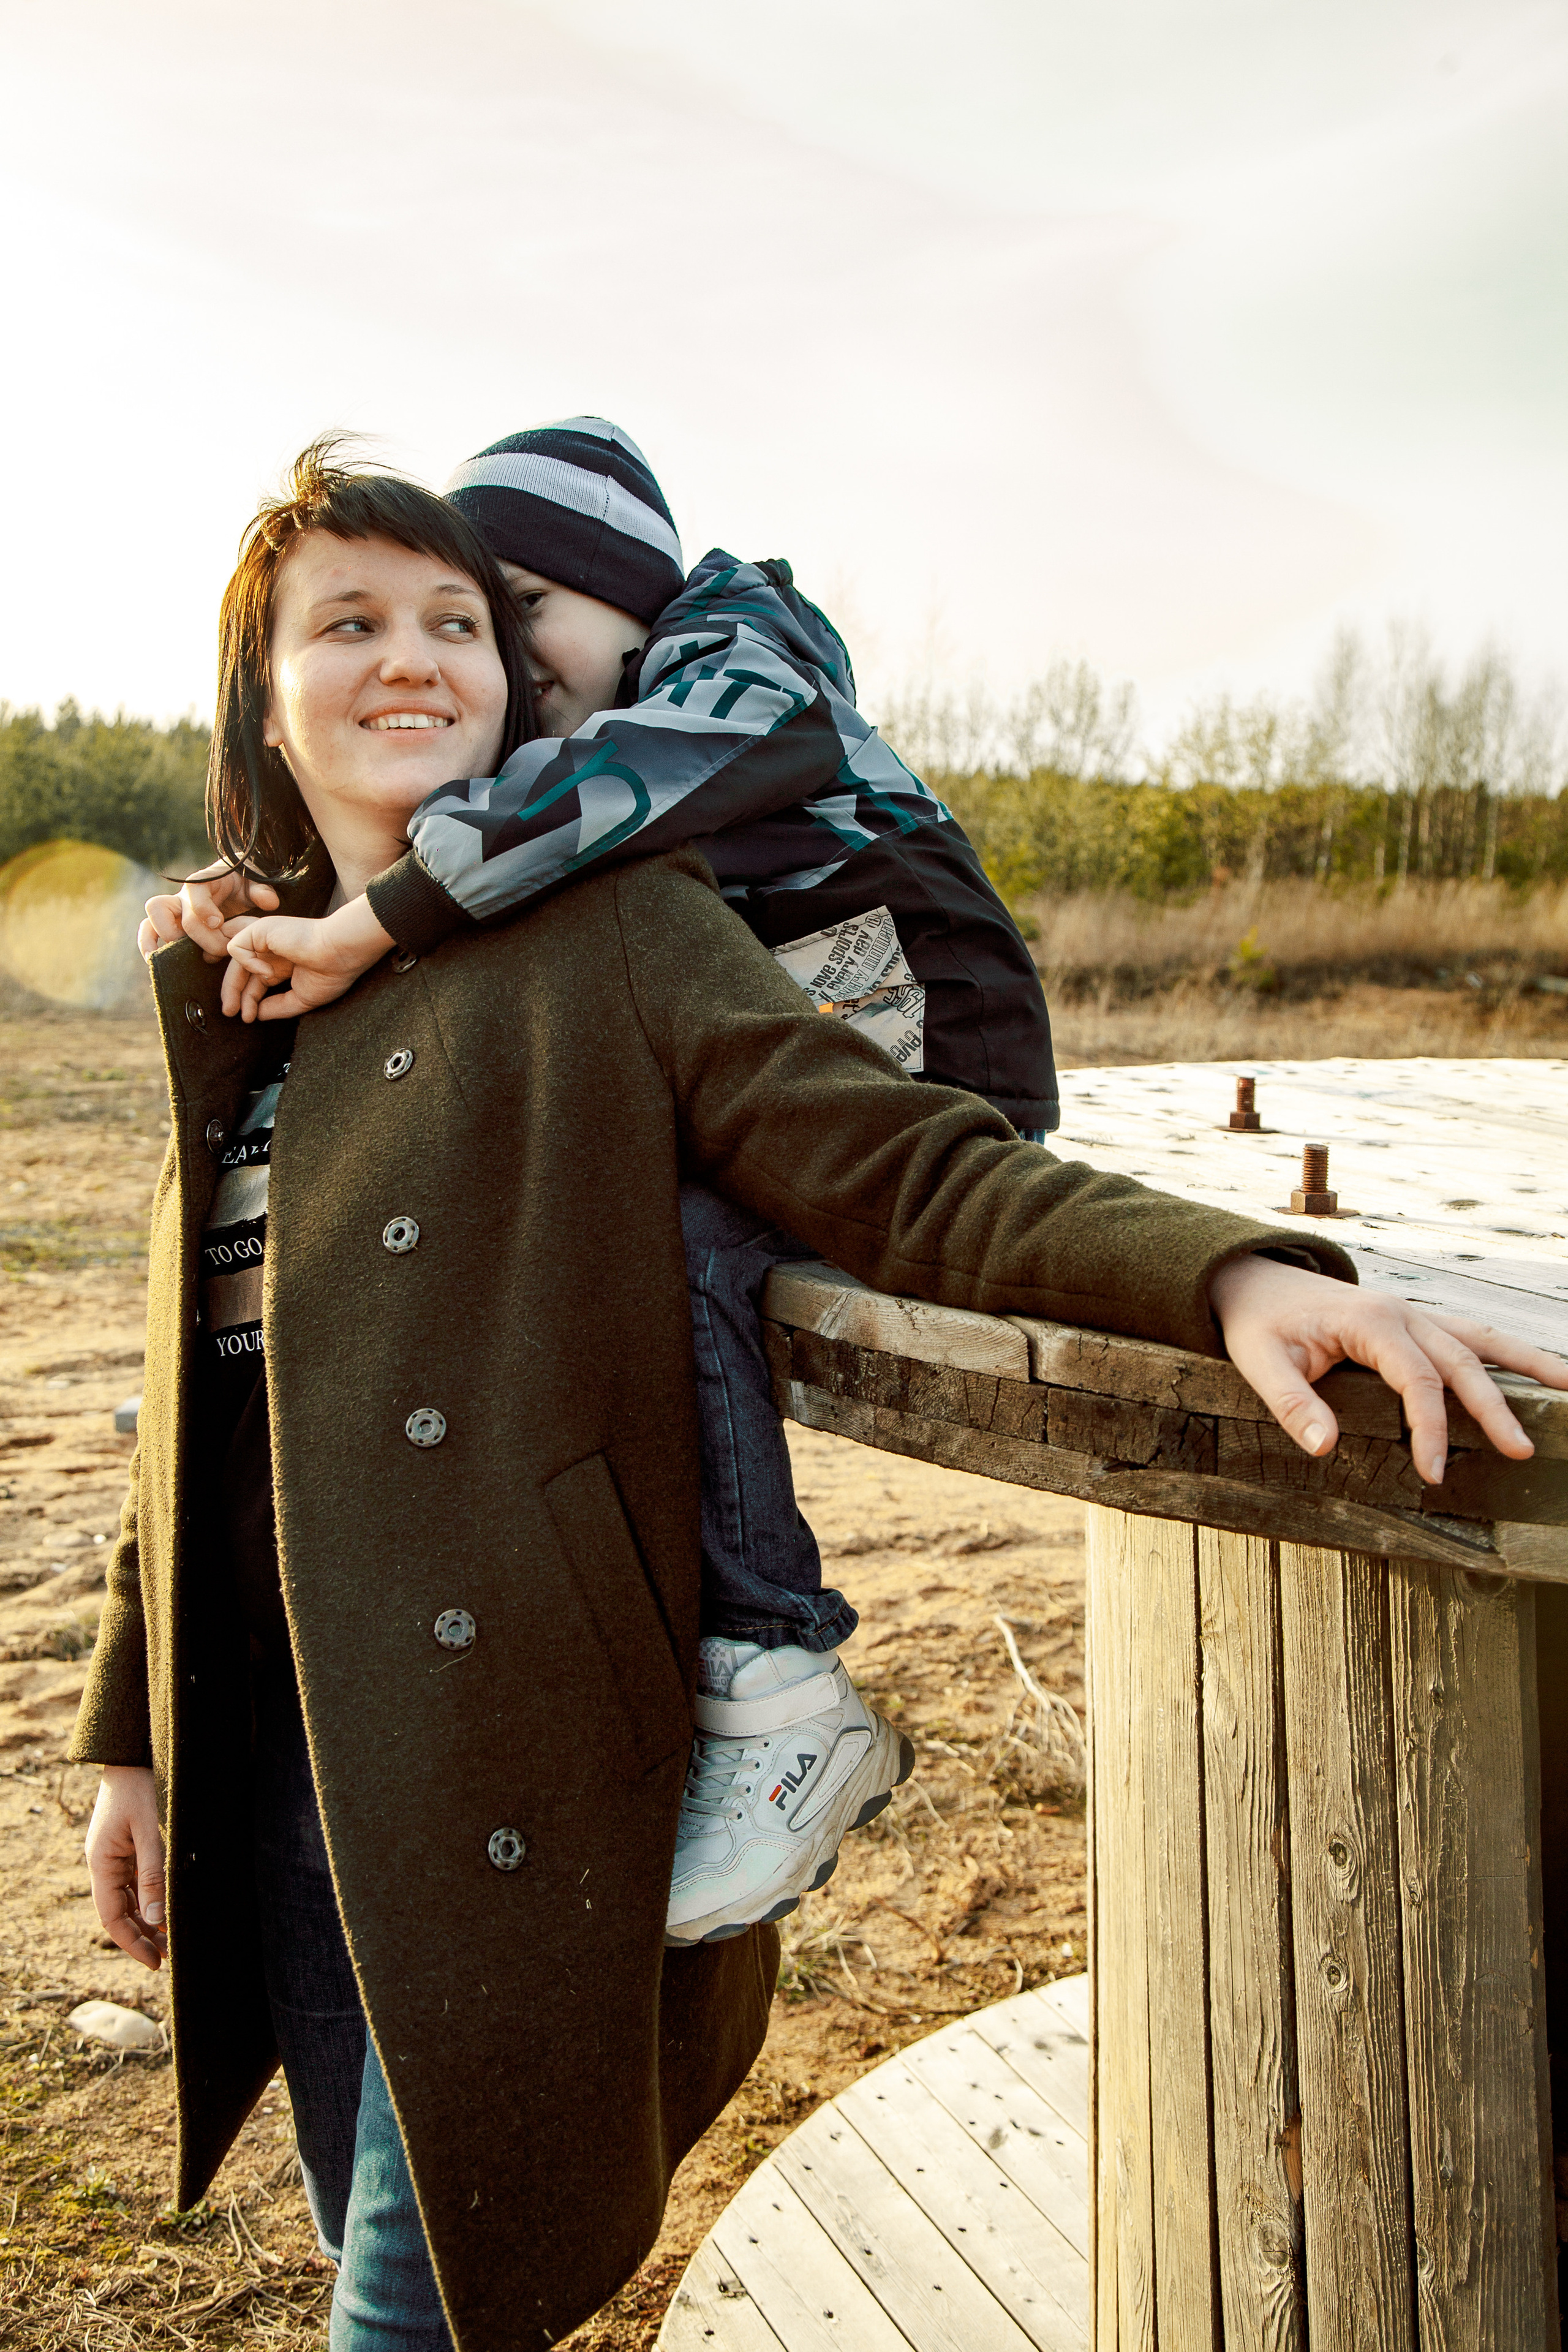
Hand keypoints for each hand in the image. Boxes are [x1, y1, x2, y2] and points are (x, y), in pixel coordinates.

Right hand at [84, 1766, 165, 1969]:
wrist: (135, 1751)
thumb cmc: (143, 1786)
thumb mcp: (151, 1831)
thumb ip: (153, 1874)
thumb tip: (156, 1920)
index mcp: (102, 1863)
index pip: (112, 1917)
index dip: (132, 1943)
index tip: (156, 1963)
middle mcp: (105, 1863)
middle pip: (121, 1912)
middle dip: (144, 1937)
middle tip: (170, 1958)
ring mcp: (116, 1855)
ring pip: (130, 1899)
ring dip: (149, 1919)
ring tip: (174, 1939)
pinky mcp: (130, 1845)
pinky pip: (138, 1881)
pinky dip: (152, 1898)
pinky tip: (170, 1907)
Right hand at [136, 861, 278, 964]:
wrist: (232, 884)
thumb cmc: (243, 884)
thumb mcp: (254, 883)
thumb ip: (262, 890)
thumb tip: (269, 902)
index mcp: (204, 881)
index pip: (194, 891)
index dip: (202, 908)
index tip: (218, 923)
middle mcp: (184, 895)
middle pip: (176, 914)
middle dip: (199, 937)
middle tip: (220, 950)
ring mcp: (174, 911)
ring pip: (152, 919)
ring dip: (161, 940)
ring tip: (174, 960)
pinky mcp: (170, 924)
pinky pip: (148, 931)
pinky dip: (148, 945)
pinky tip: (154, 961)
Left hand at [222, 896, 394, 1021]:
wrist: (341, 952)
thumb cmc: (331, 972)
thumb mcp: (302, 998)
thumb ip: (278, 1007)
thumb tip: (256, 1015)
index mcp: (284, 963)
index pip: (257, 981)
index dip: (249, 1000)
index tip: (248, 1019)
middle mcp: (273, 949)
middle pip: (242, 971)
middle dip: (233, 993)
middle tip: (229, 1013)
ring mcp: (266, 938)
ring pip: (235, 960)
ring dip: (232, 986)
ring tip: (234, 1007)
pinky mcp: (261, 930)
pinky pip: (237, 948)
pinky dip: (246, 964)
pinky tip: (266, 975)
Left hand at [1208, 1253, 1567, 1484]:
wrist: (1254, 1280)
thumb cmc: (1258, 1323)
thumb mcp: (1261, 1362)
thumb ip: (1291, 1404)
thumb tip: (1324, 1447)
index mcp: (1369, 1321)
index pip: (1415, 1379)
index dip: (1428, 1427)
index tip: (1432, 1471)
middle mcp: (1401, 1313)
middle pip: (1460, 1361)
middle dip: (1492, 1407)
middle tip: (1520, 1448)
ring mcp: (1412, 1314)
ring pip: (1479, 1340)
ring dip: (1525, 1362)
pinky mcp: (1413, 1323)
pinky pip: (1466, 1337)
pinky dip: (1501, 1354)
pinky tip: (1534, 1370)